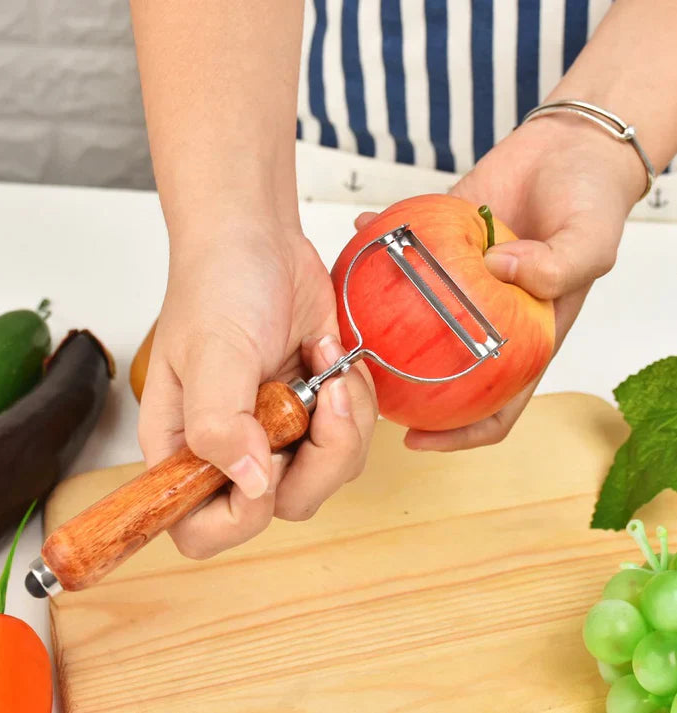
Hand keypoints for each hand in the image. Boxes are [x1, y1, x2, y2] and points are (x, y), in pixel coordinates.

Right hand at [138, 218, 376, 558]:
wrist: (259, 241)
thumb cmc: (218, 285)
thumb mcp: (212, 351)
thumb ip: (219, 425)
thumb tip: (250, 485)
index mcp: (185, 445)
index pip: (200, 527)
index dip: (238, 517)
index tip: (266, 458)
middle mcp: (231, 448)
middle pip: (279, 507)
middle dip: (316, 457)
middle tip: (314, 397)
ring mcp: (277, 431)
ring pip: (326, 474)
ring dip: (343, 423)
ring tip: (325, 367)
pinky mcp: (314, 411)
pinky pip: (351, 437)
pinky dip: (355, 400)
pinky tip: (332, 355)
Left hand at [356, 115, 642, 450]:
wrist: (568, 147)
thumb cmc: (590, 199)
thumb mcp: (590, 238)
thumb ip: (557, 263)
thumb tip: (499, 271)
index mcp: (524, 339)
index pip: (495, 407)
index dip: (460, 436)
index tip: (414, 441)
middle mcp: (484, 321)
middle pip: (439, 375)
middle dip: (400, 390)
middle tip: (358, 386)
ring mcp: (457, 286)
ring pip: (411, 320)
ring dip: (378, 325)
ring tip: (341, 325)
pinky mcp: (440, 246)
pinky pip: (404, 254)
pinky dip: (380, 247)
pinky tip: (360, 234)